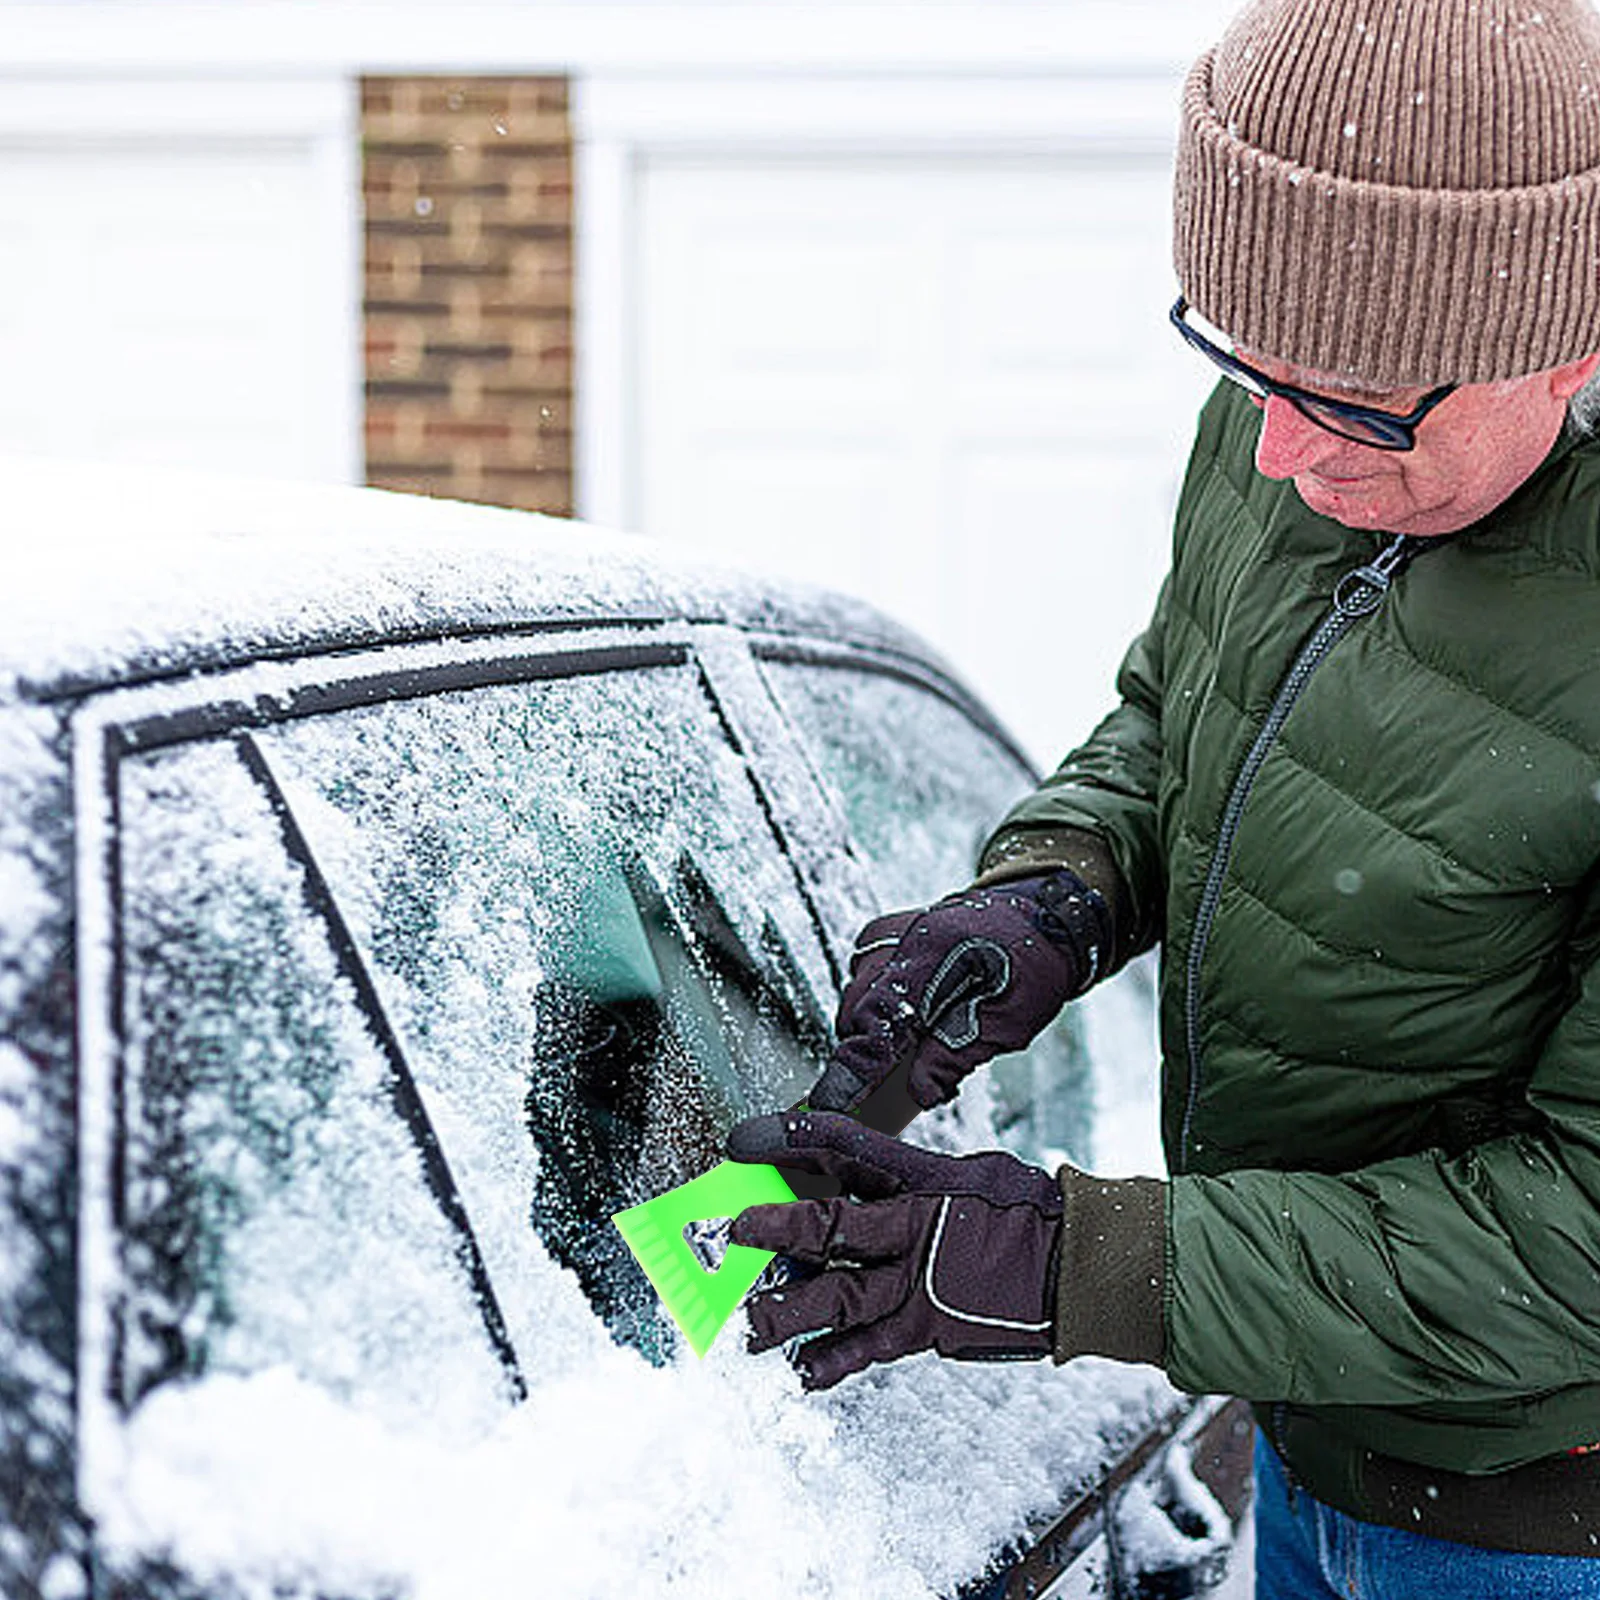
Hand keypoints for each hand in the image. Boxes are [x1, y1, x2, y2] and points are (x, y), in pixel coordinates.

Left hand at [726, 1111, 1062, 1390]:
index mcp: (925, 1178)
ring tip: (750, 1322)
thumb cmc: (1030, 1216)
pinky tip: (803, 1370)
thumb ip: (915, 1179)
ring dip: (788, 1310)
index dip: (793, 1138)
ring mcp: (920, 1284)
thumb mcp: (971, 1175)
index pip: (847, 1146)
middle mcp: (915, 1229)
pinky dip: (833, 1361)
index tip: (747, 1139)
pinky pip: (869, 1348)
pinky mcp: (930, 1328)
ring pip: (838, 1298)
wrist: (1080, 1268)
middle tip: (734, 1234)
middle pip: (831, 1227)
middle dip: (776, 1231)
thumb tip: (864, 1173)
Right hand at [811, 870, 1109, 1114]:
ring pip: (857, 997)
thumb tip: (919, 1093)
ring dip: (879, 1028)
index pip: (878, 1021)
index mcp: (934, 958)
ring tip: (926, 1039)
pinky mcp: (886, 934)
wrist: (1039, 916)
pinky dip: (883, 1005)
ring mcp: (890, 933)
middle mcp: (902, 939)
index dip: (854, 1068)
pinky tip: (920, 1011)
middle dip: (873, 1051)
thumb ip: (958, 1056)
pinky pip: (865, 980)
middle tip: (912, 1074)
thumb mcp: (1011, 1021)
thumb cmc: (1032, 965)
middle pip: (856, 1012)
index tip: (834, 1104)